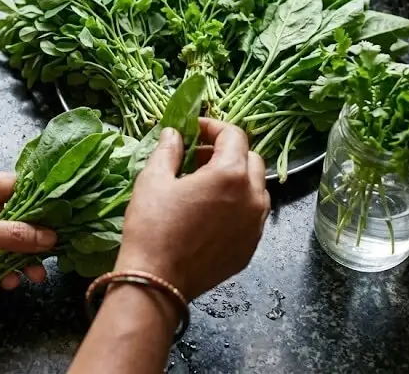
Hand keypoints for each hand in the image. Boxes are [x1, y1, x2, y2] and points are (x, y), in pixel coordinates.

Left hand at [0, 173, 56, 303]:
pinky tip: (12, 282)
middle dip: (37, 235)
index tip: (68, 210)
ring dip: (23, 259)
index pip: (17, 186)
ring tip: (37, 273)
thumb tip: (49, 236)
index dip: (43, 198)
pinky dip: (5, 274)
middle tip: (60, 247)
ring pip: (8, 245)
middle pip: (17, 219)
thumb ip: (13, 235)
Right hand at [114, 118, 269, 299]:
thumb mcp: (153, 179)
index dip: (213, 127)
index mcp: (231, 174)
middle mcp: (253, 197)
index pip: (234, 135)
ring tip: (204, 185)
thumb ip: (169, 150)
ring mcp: (255, 225)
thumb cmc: (153, 226)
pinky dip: (237, 205)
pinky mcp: (251, 247)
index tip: (193, 130)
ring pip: (255, 188)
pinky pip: (251, 215)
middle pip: (250, 159)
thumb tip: (174, 133)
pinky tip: (210, 213)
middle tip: (197, 157)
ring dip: (235, 178)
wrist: (158, 280)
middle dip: (226, 151)